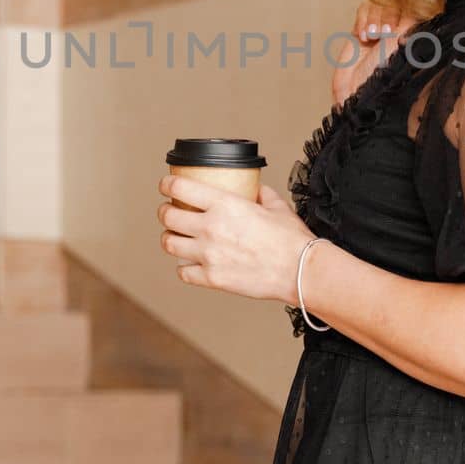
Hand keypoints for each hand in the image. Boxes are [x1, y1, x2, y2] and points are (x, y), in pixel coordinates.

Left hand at [156, 174, 313, 305]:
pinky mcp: (212, 278)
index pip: (180, 188)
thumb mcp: (276, 206)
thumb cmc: (291, 240)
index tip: (166, 185)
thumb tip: (256, 190)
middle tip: (168, 212)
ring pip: (169, 244)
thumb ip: (261, 194)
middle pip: (168, 217)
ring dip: (170, 238)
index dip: (167, 185)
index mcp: (225, 205)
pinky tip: (191, 264)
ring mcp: (209, 254)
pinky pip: (183, 272)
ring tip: (176, 238)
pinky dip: (184, 268)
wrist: (299, 270)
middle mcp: (211, 228)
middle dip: (165, 212)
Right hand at [331, 1, 417, 106]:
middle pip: (395, 1)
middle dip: (387, 16)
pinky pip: (364, 9)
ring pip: (379, 3)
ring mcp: (379, 29)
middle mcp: (397, 30)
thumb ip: (415, 27)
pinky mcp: (361, 30)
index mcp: (413, 34)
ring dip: (375, 18)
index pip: (416, 6)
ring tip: (372, 37)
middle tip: (384, 34)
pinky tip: (363, 37)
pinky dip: (363, 19)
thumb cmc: (387, 76)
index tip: (399, 24)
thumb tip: (423, 6)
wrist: (360, 91)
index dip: (407, 8)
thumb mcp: (408, 49)